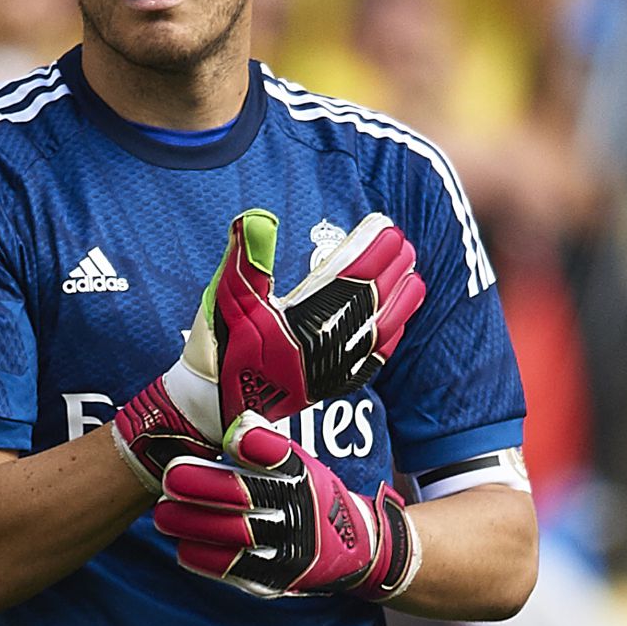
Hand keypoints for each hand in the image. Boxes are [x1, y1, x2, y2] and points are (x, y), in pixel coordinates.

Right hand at [113, 209, 423, 488]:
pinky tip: (398, 323)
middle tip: (402, 242)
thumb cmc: (217, 347)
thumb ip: (245, 258)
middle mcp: (324, 347)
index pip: (350, 277)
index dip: (372, 249)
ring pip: (381, 329)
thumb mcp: (225, 298)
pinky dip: (391, 336)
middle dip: (392, 268)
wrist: (213, 406)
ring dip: (400, 300)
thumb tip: (257, 219)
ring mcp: (332, 370)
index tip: (385, 225)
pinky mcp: (332, 387)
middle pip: (373, 300)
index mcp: (302, 321)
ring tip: (413, 274)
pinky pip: (374, 360)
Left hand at [154, 414, 420, 601]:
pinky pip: (235, 568)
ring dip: (193, 524)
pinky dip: (204, 557)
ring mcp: (290, 547)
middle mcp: (300, 510)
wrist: (357, 549)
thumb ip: (265, 445)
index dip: (257, 445)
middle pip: (247, 496)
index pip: (280, 456)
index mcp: (304, 476)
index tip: (232, 437)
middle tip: (170, 477)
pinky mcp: (279, 576)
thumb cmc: (312, 496)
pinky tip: (182, 545)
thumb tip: (236, 424)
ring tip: (163, 514)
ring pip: (235, 535)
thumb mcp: (301, 465)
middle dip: (203, 486)